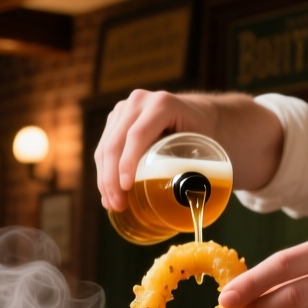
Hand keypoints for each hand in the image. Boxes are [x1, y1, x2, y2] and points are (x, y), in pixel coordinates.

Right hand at [93, 90, 218, 212]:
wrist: (196, 112)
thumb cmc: (202, 130)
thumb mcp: (203, 143)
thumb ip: (193, 164)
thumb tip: (188, 200)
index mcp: (161, 104)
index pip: (137, 136)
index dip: (127, 163)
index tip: (126, 188)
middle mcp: (138, 102)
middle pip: (115, 143)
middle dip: (112, 178)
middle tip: (117, 205)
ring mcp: (123, 109)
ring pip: (105, 147)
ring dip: (104, 179)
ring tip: (111, 204)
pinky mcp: (114, 120)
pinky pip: (103, 148)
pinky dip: (104, 172)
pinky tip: (108, 192)